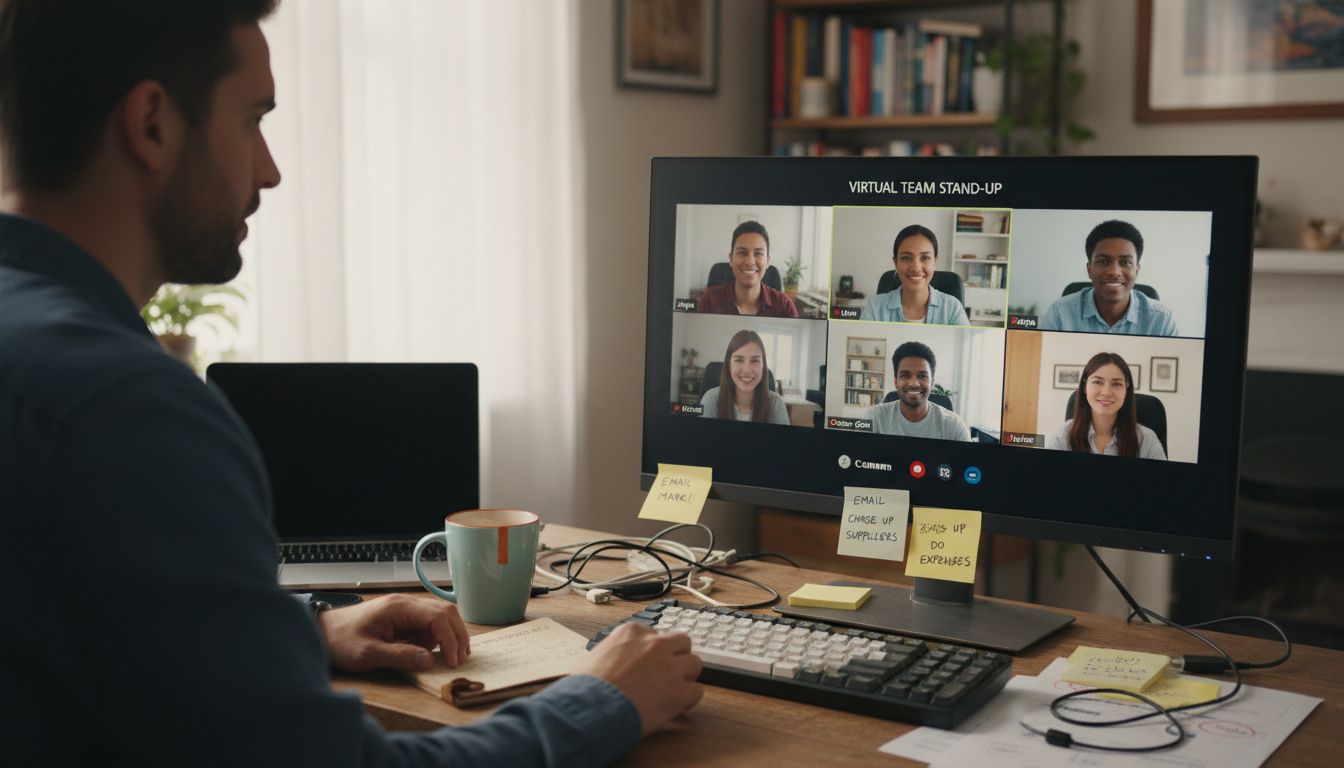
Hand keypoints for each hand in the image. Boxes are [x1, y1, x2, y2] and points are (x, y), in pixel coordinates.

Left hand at [317, 593, 469, 672]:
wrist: (322, 631)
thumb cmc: (340, 639)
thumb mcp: (367, 653)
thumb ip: (399, 657)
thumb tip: (429, 661)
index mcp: (399, 607)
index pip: (437, 617)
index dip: (450, 639)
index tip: (451, 662)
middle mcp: (406, 604)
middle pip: (445, 612)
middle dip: (458, 635)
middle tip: (461, 659)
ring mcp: (405, 610)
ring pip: (440, 617)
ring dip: (451, 635)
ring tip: (453, 657)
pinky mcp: (403, 619)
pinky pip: (428, 625)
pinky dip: (439, 638)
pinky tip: (436, 652)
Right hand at [574, 623, 702, 735]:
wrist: (590, 708)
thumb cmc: (585, 688)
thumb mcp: (592, 657)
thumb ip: (609, 653)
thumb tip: (607, 665)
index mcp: (632, 632)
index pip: (655, 634)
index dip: (654, 652)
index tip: (649, 664)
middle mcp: (654, 644)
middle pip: (682, 642)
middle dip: (677, 657)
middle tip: (668, 673)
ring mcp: (669, 666)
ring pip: (694, 663)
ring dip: (686, 677)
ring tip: (673, 690)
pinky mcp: (679, 691)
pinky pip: (697, 691)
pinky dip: (688, 700)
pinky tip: (675, 707)